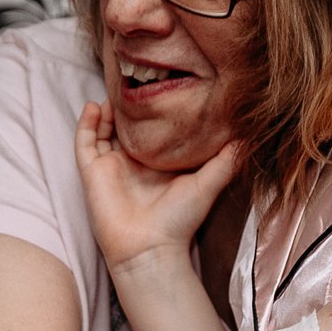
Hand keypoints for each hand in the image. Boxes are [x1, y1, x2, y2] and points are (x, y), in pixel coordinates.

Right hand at [74, 101, 242, 271]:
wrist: (150, 248)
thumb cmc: (180, 220)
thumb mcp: (208, 183)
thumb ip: (226, 160)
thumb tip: (247, 137)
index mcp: (158, 165)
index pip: (154, 133)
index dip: (156, 112)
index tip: (163, 87)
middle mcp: (134, 164)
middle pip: (126, 128)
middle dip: (129, 107)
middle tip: (136, 82)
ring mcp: (112, 167)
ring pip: (103, 131)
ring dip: (107, 111)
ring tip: (115, 90)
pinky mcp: (94, 172)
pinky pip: (84, 142)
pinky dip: (86, 123)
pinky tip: (95, 106)